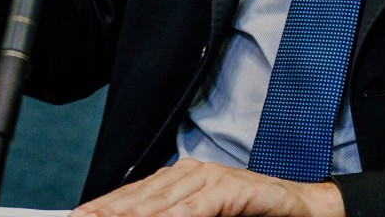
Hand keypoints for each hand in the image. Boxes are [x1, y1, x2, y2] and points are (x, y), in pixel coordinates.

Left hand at [70, 160, 343, 216]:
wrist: (305, 209)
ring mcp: (212, 177)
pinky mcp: (232, 189)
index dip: (106, 207)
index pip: (135, 195)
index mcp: (183, 178)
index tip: (79, 216)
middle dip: (109, 211)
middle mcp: (193, 172)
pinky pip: (196, 207)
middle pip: (141, 197)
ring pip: (162, 202)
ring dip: (133, 214)